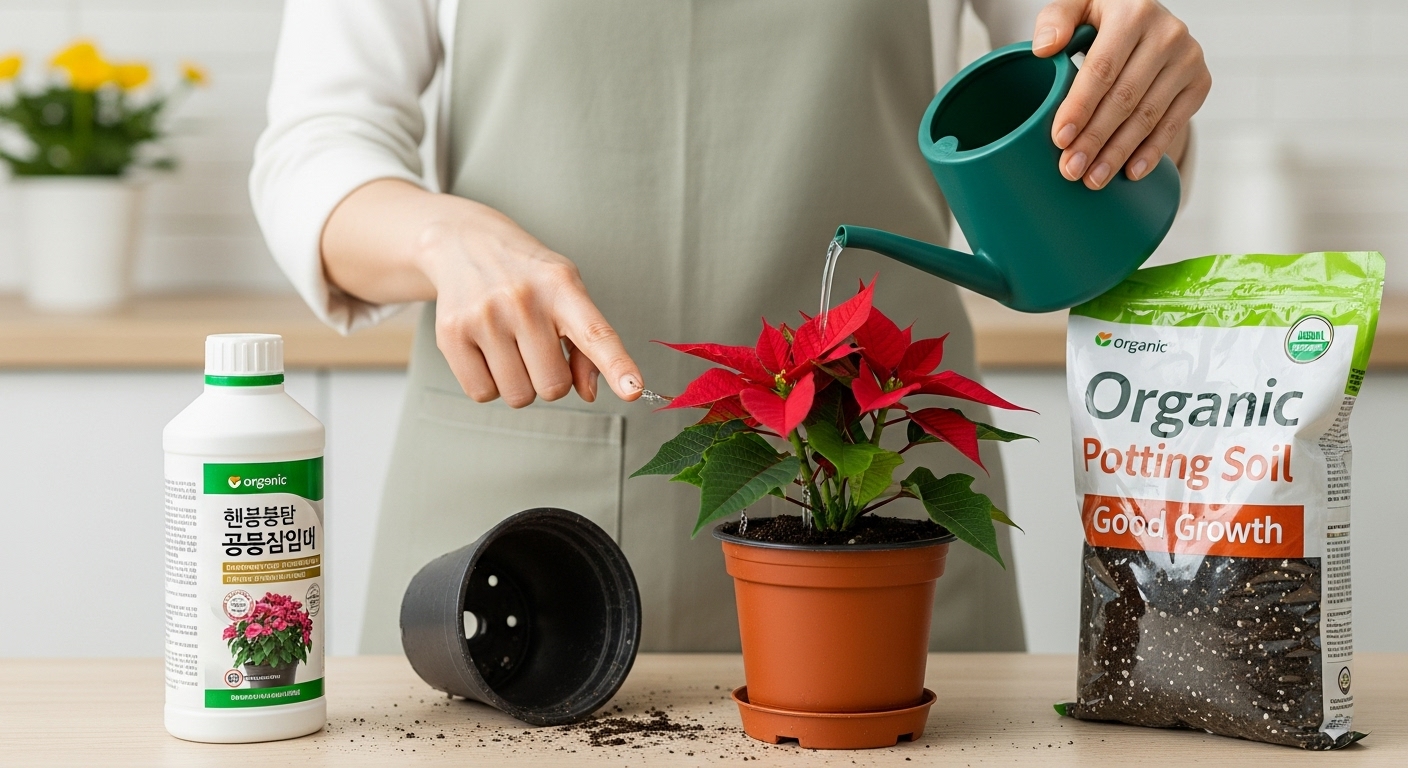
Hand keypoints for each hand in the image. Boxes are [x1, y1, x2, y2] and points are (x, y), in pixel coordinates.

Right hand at [419, 207, 643, 406]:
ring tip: (511, 347)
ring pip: (518, 395)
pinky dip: (490, 385)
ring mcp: (483, 317)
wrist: (463, 243)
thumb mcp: (567, 292)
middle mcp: (522, 300)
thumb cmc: (527, 276)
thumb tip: (589, 393)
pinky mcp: (451, 334)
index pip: (595, 333)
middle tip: (537, 349)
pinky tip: (488, 353)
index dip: (617, 365)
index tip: (634, 390)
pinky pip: (482, 393)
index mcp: (561, 286)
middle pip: (553, 386)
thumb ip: (587, 343)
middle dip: (550, 380)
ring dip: (520, 383)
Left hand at [1031, 0, 1210, 189]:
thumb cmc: (1104, 16)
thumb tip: (1044, 48)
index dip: (1080, 106)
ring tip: (1093, 179)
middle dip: (1095, 139)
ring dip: (1119, 152)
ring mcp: (1188, 58)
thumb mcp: (1079, 4)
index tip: (1060, 138)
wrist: (1148, 18)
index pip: (1102, 68)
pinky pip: (1174, 123)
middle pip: (1125, 98)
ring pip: (1148, 116)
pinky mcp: (1200, 81)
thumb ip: (1056, 18)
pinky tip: (1130, 172)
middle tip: (1071, 169)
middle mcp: (1167, 33)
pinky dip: (1151, 151)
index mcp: (1133, 12)